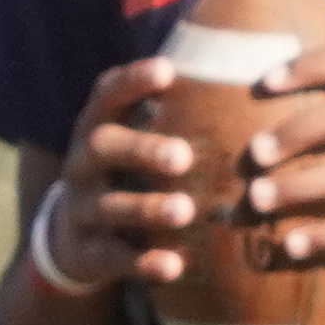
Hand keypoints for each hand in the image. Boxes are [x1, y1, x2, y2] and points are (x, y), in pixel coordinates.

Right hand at [41, 55, 204, 285]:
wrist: (74, 235)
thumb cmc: (128, 171)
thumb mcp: (135, 135)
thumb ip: (173, 109)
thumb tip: (250, 60)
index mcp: (97, 125)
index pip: (107, 94)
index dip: (132, 81)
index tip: (167, 70)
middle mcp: (82, 163)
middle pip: (102, 147)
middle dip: (141, 150)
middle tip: (183, 156)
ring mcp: (81, 207)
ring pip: (108, 205)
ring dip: (146, 208)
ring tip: (185, 212)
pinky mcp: (88, 250)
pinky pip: (112, 257)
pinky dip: (143, 263)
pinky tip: (174, 265)